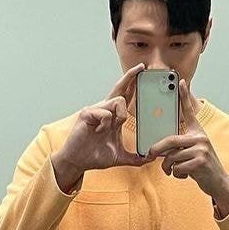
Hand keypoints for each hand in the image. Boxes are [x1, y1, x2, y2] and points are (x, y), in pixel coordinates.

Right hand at [51, 64, 149, 191]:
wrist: (78, 162)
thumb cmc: (95, 156)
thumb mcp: (120, 157)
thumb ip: (136, 158)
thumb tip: (150, 159)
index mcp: (113, 117)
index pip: (126, 97)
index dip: (134, 85)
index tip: (143, 74)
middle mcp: (105, 110)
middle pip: (120, 88)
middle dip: (131, 76)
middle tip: (142, 67)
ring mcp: (96, 110)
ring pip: (118, 100)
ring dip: (121, 115)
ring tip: (112, 128)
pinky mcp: (87, 113)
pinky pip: (105, 113)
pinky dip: (106, 124)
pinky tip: (99, 132)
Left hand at [146, 79, 228, 211]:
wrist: (219, 182)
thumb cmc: (202, 167)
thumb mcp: (193, 151)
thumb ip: (180, 145)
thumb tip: (157, 148)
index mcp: (197, 132)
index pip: (189, 111)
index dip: (185, 96)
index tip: (181, 81)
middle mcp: (200, 137)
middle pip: (170, 140)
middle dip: (157, 149)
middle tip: (149, 155)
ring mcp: (201, 148)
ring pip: (172, 157)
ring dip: (169, 167)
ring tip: (174, 170)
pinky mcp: (200, 161)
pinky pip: (177, 167)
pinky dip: (177, 174)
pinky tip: (186, 175)